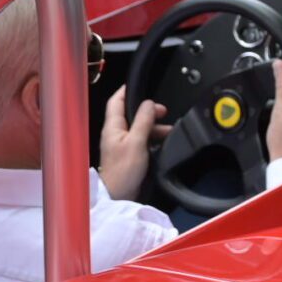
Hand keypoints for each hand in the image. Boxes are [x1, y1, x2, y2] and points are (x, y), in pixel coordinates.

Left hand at [99, 85, 161, 201]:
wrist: (119, 196)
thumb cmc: (123, 171)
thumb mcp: (137, 142)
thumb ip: (143, 121)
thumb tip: (149, 104)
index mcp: (112, 127)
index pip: (117, 101)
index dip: (127, 91)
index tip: (140, 85)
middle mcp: (115, 133)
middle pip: (132, 114)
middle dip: (148, 111)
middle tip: (162, 111)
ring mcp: (122, 145)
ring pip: (139, 128)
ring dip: (153, 126)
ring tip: (168, 130)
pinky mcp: (129, 155)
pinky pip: (141, 141)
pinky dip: (152, 139)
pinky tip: (162, 142)